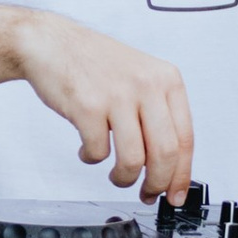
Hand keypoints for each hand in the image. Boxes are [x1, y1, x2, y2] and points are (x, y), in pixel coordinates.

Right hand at [8, 9, 194, 196]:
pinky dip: (93, 159)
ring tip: (116, 174)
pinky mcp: (88, 107)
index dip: (181, 175)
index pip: (185, 138)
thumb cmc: (96, 64)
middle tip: (147, 193)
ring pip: (133, 160)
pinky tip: (88, 149)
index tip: (175, 194)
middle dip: (156, 184)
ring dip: (124, 178)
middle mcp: (147, 86)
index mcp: (166, 80)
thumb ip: (159, 114)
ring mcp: (118, 96)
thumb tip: (170, 165)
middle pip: (164, 154)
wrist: (51, 43)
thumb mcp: (142, 77)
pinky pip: (98, 152)